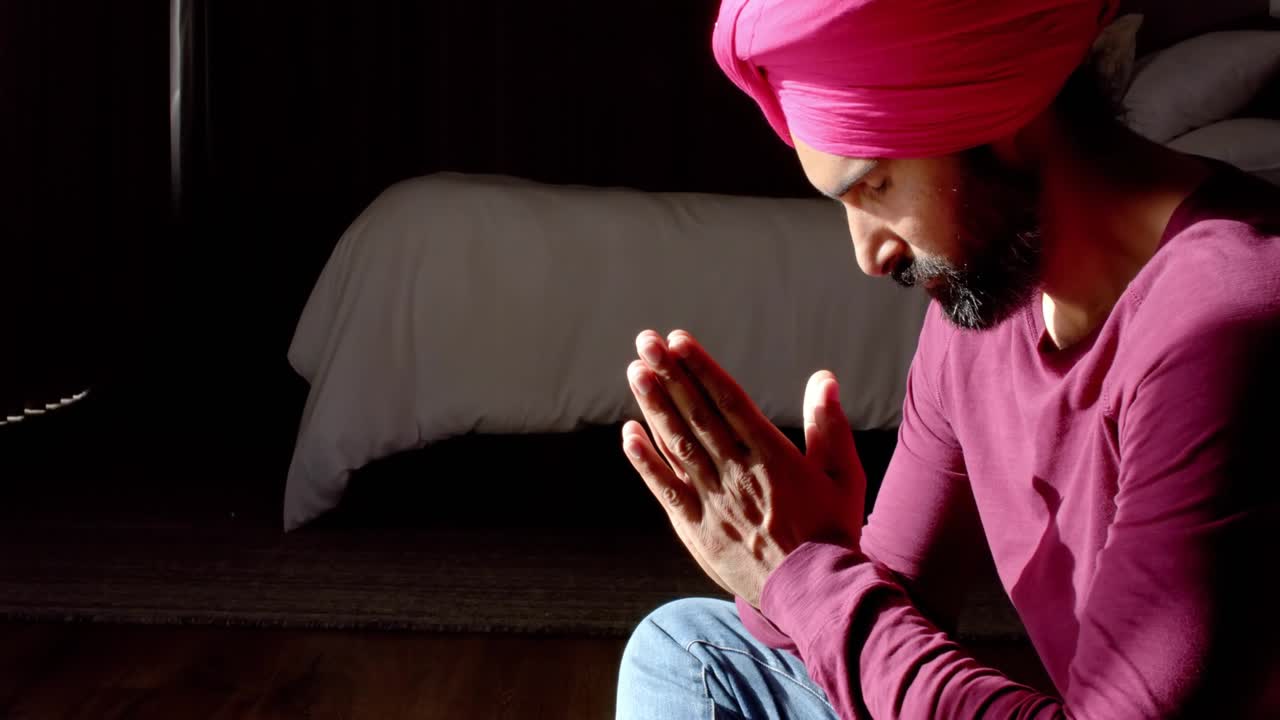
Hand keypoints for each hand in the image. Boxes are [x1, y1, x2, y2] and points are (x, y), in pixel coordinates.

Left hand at [623, 329, 865, 606]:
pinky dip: (645, 461)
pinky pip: (666, 490)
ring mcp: (713, 501)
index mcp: (772, 456)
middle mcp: (737, 473)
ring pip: (677, 445)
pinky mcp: (697, 528)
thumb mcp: (843, 475)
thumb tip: (823, 378)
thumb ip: (830, 426)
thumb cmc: (832, 531)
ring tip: (635, 371)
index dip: (701, 368)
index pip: (729, 401)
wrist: (816, 595)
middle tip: (645, 342)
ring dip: (654, 406)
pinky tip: (629, 433)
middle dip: (669, 375)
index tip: (678, 341)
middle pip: (696, 415)